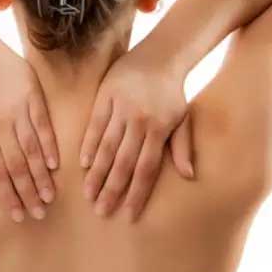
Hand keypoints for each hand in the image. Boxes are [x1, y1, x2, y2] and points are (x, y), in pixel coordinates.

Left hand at [0, 45, 58, 222]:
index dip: (6, 194)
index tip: (16, 215)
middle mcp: (1, 126)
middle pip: (15, 165)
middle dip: (27, 192)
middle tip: (38, 213)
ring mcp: (19, 113)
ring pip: (31, 149)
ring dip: (41, 175)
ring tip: (49, 196)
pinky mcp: (34, 100)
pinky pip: (43, 127)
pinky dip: (49, 146)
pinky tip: (55, 165)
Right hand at [79, 46, 192, 221]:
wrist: (158, 56)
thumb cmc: (172, 93)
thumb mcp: (183, 119)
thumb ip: (183, 147)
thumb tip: (189, 175)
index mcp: (160, 130)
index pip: (146, 169)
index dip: (136, 194)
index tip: (127, 215)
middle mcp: (140, 122)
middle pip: (124, 162)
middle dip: (112, 189)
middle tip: (101, 211)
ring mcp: (121, 109)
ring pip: (106, 147)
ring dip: (96, 173)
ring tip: (88, 194)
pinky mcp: (106, 97)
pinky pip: (95, 125)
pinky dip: (88, 145)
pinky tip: (83, 165)